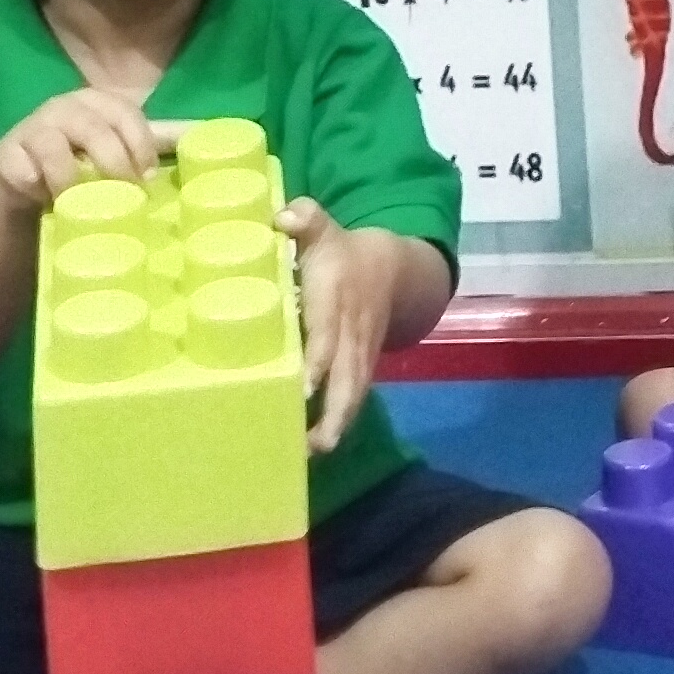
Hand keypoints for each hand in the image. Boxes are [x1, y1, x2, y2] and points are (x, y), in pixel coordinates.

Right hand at [0, 89, 172, 211]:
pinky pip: (19, 168)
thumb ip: (160, 138)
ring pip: (52, 147)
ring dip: (70, 178)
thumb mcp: (121, 145)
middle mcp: (65, 107)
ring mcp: (32, 128)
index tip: (149, 179)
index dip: (140, 146)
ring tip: (80, 200)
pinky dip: (34, 186)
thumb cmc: (85, 161)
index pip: (126, 115)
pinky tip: (43, 198)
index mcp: (100, 102)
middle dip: (113, 164)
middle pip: (93, 129)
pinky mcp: (4, 154)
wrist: (30, 185)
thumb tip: (208, 134)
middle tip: (123, 194)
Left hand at [282, 200, 389, 454]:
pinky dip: (339, 424)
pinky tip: (315, 447)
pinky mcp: (361, 368)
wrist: (392, 268)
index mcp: (337, 301)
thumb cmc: (343, 252)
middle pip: (348, 379)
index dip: (318, 362)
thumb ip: (305, 218)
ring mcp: (360, 355)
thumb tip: (281, 218)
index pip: (328, 336)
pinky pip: (353, 398)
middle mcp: (352, 334)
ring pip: (353, 395)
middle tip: (314, 445)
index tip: (303, 388)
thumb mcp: (325, 228)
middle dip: (334, 413)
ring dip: (336, 426)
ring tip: (311, 455)